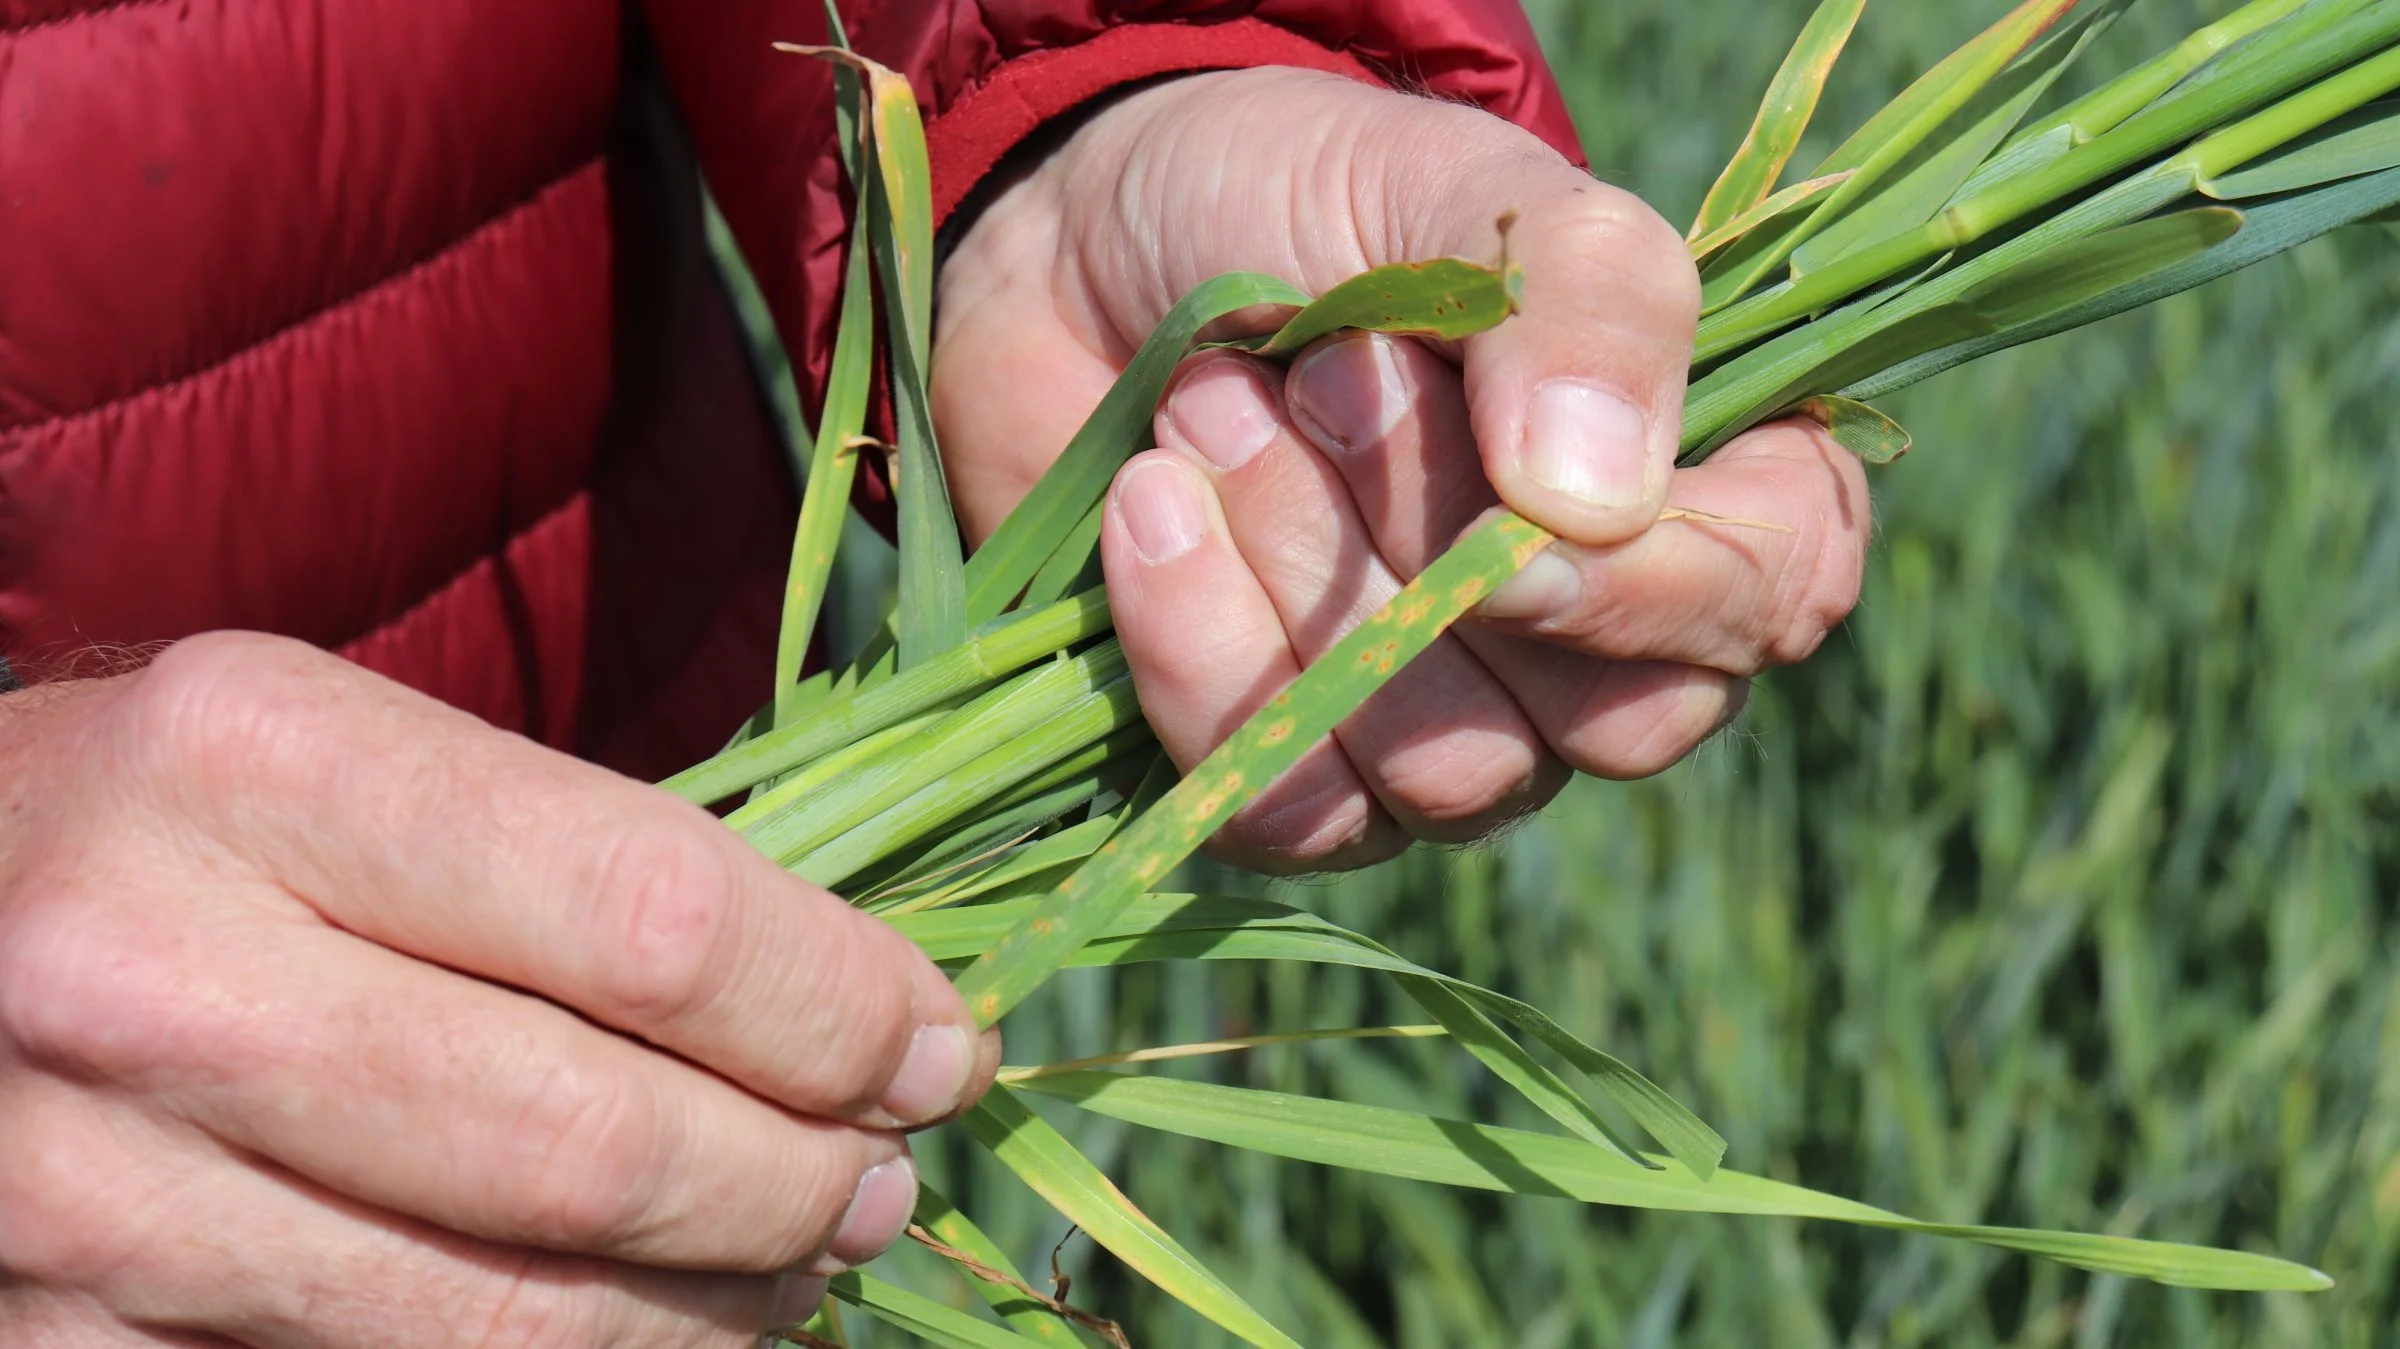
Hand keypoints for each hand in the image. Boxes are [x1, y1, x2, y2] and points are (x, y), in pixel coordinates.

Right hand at [0, 635, 997, 1346]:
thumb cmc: (159, 826)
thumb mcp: (341, 757)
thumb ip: (570, 865)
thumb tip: (849, 1019)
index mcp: (253, 762)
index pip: (654, 922)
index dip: (842, 1009)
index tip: (940, 1044)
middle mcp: (151, 974)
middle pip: (597, 1145)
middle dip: (800, 1182)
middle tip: (882, 1176)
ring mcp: (84, 1190)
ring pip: (507, 1319)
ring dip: (706, 1310)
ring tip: (790, 1267)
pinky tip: (637, 1329)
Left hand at [934, 68, 1869, 871]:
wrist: (1081, 251)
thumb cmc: (1307, 206)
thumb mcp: (1462, 195)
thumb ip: (1585, 303)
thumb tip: (1597, 502)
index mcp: (1702, 478)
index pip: (1769, 598)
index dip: (1650, 585)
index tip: (1512, 498)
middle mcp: (1605, 636)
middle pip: (1610, 718)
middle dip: (1433, 547)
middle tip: (1325, 377)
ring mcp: (1455, 732)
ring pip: (1447, 772)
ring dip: (1306, 574)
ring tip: (1217, 409)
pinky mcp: (1298, 779)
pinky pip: (1289, 805)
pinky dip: (1200, 646)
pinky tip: (1151, 503)